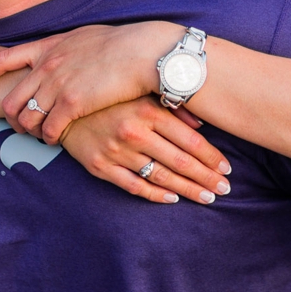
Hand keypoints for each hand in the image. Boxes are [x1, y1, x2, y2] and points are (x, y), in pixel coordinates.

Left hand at [0, 21, 179, 142]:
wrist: (145, 53)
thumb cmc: (123, 45)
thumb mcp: (84, 37)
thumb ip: (64, 48)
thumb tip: (59, 53)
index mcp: (48, 46)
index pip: (1, 59)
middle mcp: (47, 65)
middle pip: (10, 99)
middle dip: (11, 118)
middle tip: (20, 128)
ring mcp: (57, 85)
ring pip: (27, 119)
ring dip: (31, 132)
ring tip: (42, 136)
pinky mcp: (72, 104)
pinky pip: (49, 130)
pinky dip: (49, 139)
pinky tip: (58, 141)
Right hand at [61, 97, 231, 204]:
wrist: (63, 105)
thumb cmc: (109, 96)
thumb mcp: (141, 93)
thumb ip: (172, 107)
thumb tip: (203, 123)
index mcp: (147, 111)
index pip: (189, 140)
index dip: (211, 157)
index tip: (226, 168)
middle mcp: (133, 132)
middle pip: (179, 161)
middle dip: (205, 177)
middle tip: (224, 188)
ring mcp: (116, 152)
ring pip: (160, 176)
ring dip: (187, 189)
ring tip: (207, 197)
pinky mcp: (100, 166)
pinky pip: (133, 186)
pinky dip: (155, 195)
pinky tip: (173, 199)